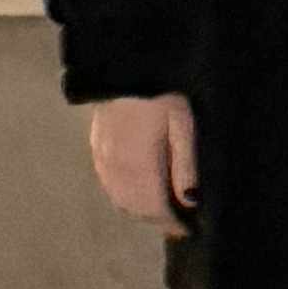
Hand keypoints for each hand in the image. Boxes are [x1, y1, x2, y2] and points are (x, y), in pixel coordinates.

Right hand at [87, 92, 197, 235]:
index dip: (174, 224)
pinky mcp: (96, 144)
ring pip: (120, 198)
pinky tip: (138, 188)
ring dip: (141, 210)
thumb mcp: (183, 123)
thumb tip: (190, 203)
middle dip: (158, 219)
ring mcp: (102, 156)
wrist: (125, 59)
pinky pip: (110, 182)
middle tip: (180, 222)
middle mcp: (116, 168)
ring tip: (162, 208)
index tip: (191, 229)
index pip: (156, 210)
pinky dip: (125, 194)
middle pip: (136, 209)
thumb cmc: (161, 89)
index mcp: (138, 166)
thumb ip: (186, 165)